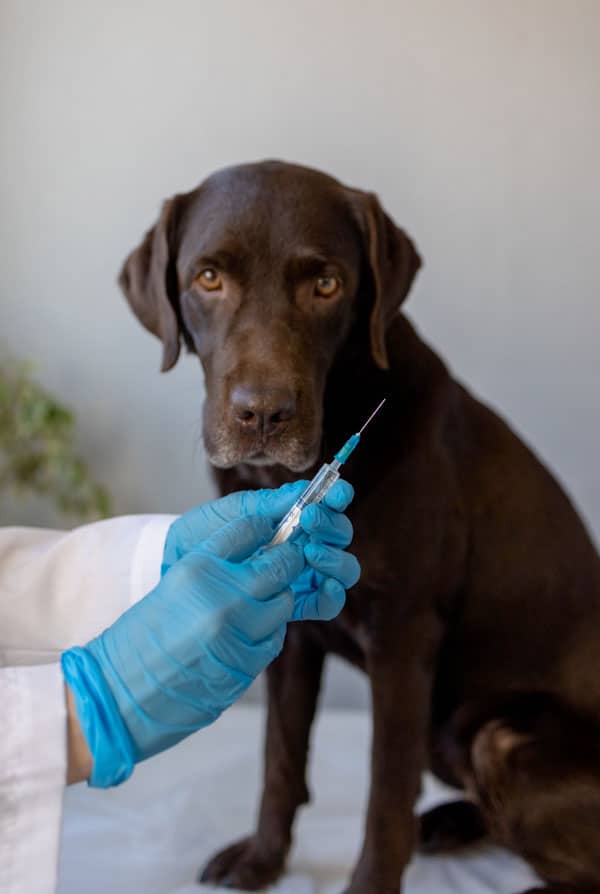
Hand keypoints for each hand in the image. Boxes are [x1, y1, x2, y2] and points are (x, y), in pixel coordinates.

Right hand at [62, 516, 303, 786]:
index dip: (267, 528)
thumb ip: (216, 566)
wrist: (118, 694)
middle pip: (280, 565)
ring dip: (275, 603)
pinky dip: (266, 634)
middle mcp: (221, 596)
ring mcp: (237, 633)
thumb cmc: (140, 639)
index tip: (273, 531)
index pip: (250, 529)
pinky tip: (244, 637)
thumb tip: (261, 547)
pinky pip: (273, 639)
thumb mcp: (174, 585)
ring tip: (253, 608)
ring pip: (283, 603)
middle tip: (282, 565)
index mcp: (197, 568)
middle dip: (286, 563)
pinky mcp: (246, 665)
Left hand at [163, 479, 360, 620]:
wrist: (175, 574)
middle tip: (309, 520)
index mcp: (289, 519)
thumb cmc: (200, 539)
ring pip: (343, 569)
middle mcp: (302, 545)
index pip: (326, 506)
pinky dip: (332, 594)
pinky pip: (329, 603)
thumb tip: (301, 489)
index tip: (337, 493)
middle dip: (332, 526)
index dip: (338, 497)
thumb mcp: (229, 515)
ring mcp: (302, 576)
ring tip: (311, 553)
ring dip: (335, 558)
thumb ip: (265, 506)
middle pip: (340, 536)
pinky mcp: (296, 605)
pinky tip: (321, 585)